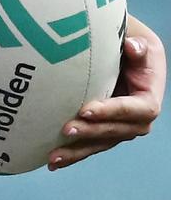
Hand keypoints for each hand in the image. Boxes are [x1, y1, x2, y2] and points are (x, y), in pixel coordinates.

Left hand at [49, 14, 164, 170]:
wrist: (118, 53)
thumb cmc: (126, 41)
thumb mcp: (136, 38)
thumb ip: (138, 46)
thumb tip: (133, 48)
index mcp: (148, 96)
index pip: (138, 109)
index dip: (114, 111)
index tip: (86, 109)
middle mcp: (136, 117)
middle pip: (118, 131)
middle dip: (92, 132)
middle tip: (66, 129)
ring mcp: (118, 127)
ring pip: (100, 143)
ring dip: (78, 151)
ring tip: (53, 157)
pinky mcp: (102, 131)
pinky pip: (88, 145)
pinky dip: (72, 154)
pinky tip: (51, 162)